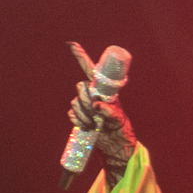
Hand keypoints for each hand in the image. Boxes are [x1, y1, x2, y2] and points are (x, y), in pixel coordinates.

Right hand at [70, 46, 136, 177]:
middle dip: (85, 99)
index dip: (81, 57)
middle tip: (95, 112)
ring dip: (83, 114)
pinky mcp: (79, 118)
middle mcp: (93, 96)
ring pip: (75, 102)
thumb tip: (97, 105)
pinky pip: (71, 114)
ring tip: (94, 124)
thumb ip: (111, 111)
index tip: (71, 44)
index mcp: (104, 91)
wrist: (115, 148)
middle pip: (80, 86)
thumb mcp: (120, 120)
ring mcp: (85, 107)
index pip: (92, 71)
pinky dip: (78, 121)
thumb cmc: (121, 131)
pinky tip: (87, 127)